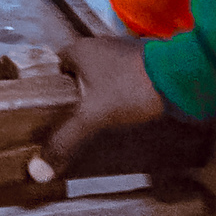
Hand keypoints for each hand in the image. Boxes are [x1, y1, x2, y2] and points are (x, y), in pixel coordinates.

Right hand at [36, 36, 167, 178]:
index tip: (53, 110)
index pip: (55, 65)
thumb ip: (66, 140)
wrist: (178, 78)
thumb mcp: (93, 117)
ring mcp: (122, 49)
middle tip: (75, 118)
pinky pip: (121, 75)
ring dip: (99, 90)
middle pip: (78, 70)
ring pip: (101, 72)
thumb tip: (37, 171)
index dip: (51, 86)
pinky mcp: (142, 60)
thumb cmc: (128, 89)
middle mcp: (97, 43)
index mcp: (79, 49)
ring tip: (98, 117)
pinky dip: (119, 89)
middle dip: (76, 91)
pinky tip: (124, 108)